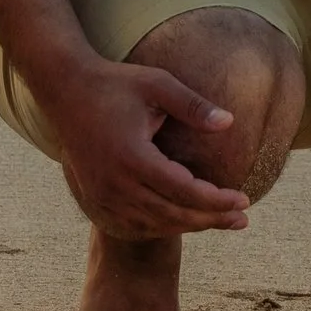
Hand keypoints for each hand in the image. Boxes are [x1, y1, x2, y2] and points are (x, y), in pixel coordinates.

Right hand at [46, 60, 249, 238]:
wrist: (65, 90)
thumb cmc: (116, 83)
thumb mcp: (157, 84)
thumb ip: (193, 105)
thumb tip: (229, 122)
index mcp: (133, 157)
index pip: (185, 191)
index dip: (217, 200)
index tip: (245, 199)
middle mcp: (116, 183)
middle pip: (172, 215)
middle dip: (211, 220)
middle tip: (242, 220)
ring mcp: (102, 194)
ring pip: (153, 224)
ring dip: (188, 226)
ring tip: (219, 221)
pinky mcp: (95, 197)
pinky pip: (133, 224)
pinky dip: (161, 227)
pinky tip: (181, 221)